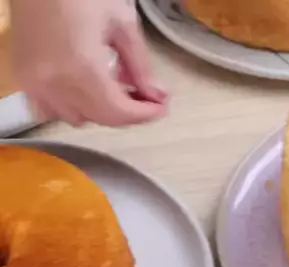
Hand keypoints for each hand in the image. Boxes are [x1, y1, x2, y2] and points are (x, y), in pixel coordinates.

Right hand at [10, 0, 167, 126]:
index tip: (162, 107)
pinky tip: (87, 88)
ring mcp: (34, 82)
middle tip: (147, 97)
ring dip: (101, 111)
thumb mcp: (122, 24)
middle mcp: (55, 83)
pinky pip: (50, 109)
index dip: (145, 114)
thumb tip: (158, 95)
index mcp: (82, 68)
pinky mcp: (23, 77)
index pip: (119, 112)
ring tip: (118, 89)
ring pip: (76, 117)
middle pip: (101, 118)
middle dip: (128, 113)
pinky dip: (73, 107)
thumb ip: (141, 66)